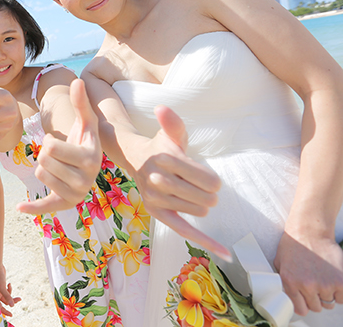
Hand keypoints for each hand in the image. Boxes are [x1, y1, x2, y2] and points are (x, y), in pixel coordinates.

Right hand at [0, 265, 20, 316]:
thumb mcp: (2, 287)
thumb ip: (7, 296)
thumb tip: (12, 305)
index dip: (5, 312)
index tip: (11, 314)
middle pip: (5, 302)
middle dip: (12, 301)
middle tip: (19, 299)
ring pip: (7, 297)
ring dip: (12, 296)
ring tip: (19, 296)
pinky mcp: (2, 286)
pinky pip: (7, 291)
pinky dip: (10, 289)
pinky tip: (10, 284)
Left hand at [18, 79, 101, 213]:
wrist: (90, 162)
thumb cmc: (84, 138)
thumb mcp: (85, 120)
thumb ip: (81, 102)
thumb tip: (79, 81)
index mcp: (90, 158)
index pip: (51, 148)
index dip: (48, 141)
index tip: (56, 142)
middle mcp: (86, 179)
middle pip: (43, 162)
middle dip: (44, 154)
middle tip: (56, 155)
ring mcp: (76, 194)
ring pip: (40, 175)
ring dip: (42, 167)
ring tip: (56, 165)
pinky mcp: (65, 204)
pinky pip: (45, 206)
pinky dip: (32, 208)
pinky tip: (19, 208)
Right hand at [132, 105, 229, 259]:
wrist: (137, 160)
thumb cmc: (162, 147)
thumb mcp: (171, 133)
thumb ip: (172, 122)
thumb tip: (162, 108)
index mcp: (166, 160)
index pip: (209, 180)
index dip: (212, 180)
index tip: (204, 177)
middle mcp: (157, 180)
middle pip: (207, 199)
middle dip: (209, 193)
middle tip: (198, 186)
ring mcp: (155, 199)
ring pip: (199, 211)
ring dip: (200, 204)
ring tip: (187, 193)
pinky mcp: (156, 213)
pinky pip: (185, 231)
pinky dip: (206, 242)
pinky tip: (225, 253)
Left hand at [274, 231, 342, 314]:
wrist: (309, 231)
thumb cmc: (294, 244)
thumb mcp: (279, 263)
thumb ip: (283, 281)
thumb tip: (286, 295)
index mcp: (290, 282)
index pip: (301, 309)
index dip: (304, 305)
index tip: (306, 300)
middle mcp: (307, 286)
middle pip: (316, 307)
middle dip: (316, 299)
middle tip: (316, 286)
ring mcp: (325, 284)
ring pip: (329, 303)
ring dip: (328, 295)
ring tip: (324, 279)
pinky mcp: (340, 280)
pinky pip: (342, 298)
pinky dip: (340, 292)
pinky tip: (334, 281)